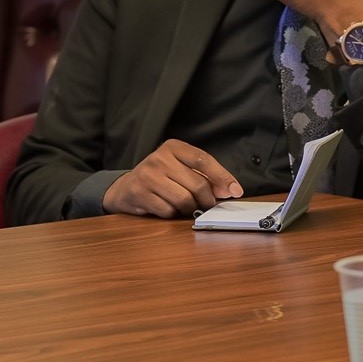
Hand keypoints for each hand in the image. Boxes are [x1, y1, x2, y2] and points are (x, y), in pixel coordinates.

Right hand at [101, 140, 240, 217]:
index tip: (236, 191)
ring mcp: (147, 175)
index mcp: (173, 147)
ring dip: (190, 209)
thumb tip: (229, 190)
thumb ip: (205, 176)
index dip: (222, 177)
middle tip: (206, 205)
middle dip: (207, 200)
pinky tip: (167, 207)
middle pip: (197, 184)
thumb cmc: (160, 178)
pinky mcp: (139, 193)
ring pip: (184, 200)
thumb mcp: (181, 169)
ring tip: (185, 206)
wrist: (126, 187)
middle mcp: (159, 158)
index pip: (203, 160)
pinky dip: (173, 214)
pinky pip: (168, 211)